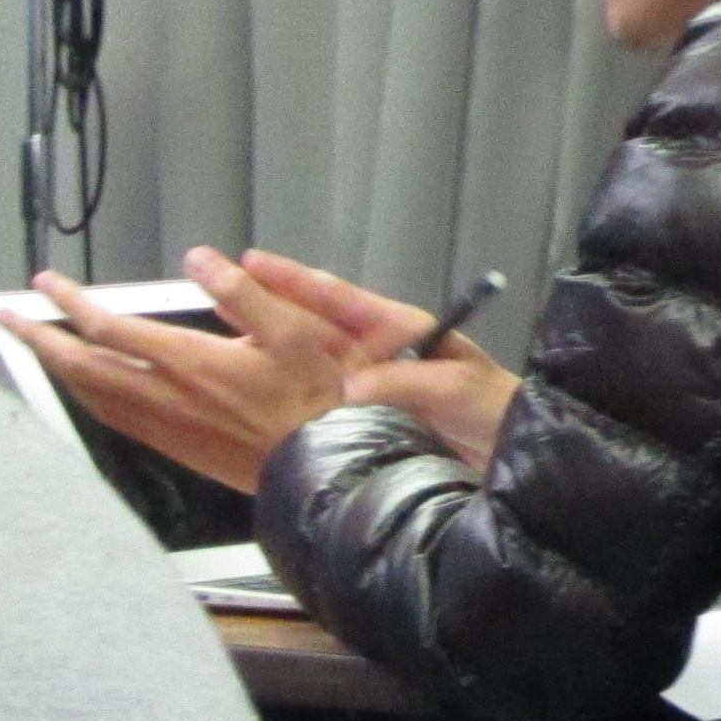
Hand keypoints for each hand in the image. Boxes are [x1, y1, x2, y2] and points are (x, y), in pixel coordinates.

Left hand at [27, 245, 357, 493]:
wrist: (320, 467)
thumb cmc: (313, 401)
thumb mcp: (295, 333)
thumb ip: (245, 293)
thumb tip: (202, 260)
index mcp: (189, 362)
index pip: (107, 327)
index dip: (68, 303)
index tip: (44, 285)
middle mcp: (165, 397)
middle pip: (82, 365)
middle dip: (40, 338)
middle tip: (9, 318)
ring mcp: (164, 426)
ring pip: (90, 395)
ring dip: (58, 368)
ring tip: (40, 347)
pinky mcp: (173, 446)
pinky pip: (111, 418)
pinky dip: (85, 396)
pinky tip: (87, 390)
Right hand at [236, 249, 525, 472]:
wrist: (509, 458)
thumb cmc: (495, 410)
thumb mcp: (455, 386)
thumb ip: (405, 383)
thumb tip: (350, 391)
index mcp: (402, 332)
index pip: (340, 298)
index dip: (295, 281)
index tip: (252, 262)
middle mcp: (376, 354)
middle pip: (309, 321)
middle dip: (262, 299)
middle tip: (210, 274)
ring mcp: (366, 387)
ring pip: (303, 358)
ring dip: (263, 343)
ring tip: (217, 326)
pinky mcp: (362, 421)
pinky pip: (312, 404)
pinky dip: (282, 396)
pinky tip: (249, 396)